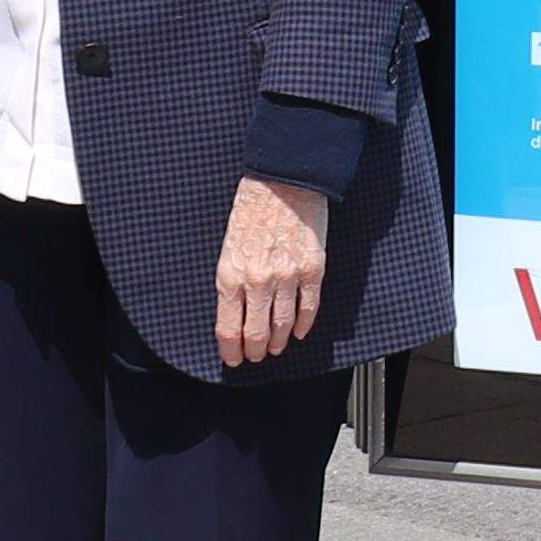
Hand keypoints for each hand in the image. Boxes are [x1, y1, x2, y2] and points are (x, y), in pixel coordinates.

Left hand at [216, 176, 331, 369]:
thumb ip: (232, 281)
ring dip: (277, 341)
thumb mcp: (228, 247)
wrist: (283, 182)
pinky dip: (302, 325)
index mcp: (230, 274)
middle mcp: (258, 280)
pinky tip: (297, 332)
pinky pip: (309, 307)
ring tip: (274, 348)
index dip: (230, 349)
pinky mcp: (312, 270)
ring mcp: (287, 277)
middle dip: (254, 351)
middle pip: (256, 333)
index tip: (233, 358)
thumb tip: (235, 312)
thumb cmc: (252, 209)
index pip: (228, 327)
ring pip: (282, 325)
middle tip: (255, 356)